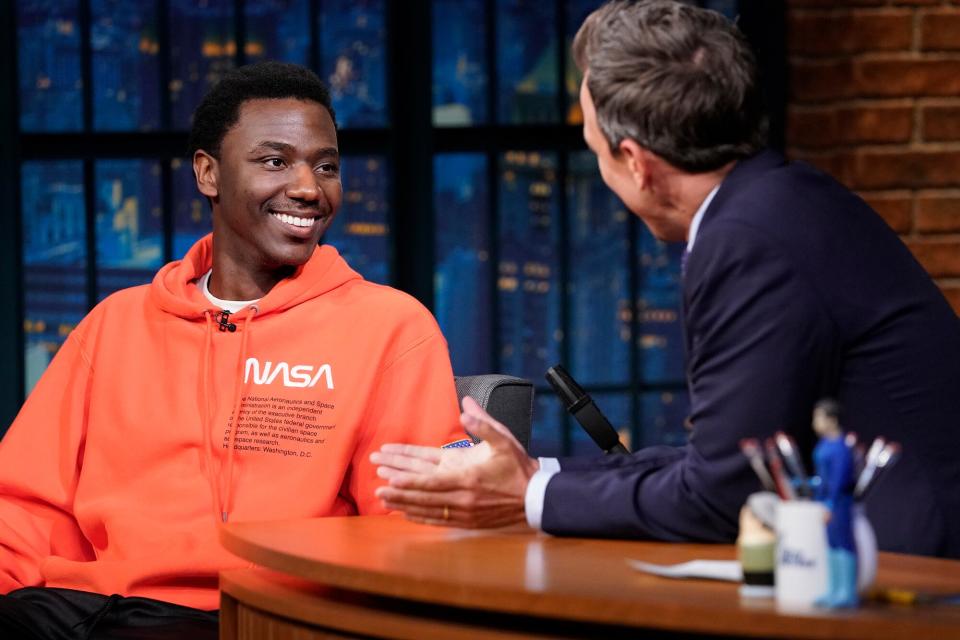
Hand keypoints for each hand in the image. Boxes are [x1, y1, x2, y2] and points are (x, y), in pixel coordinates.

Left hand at [370, 396, 539, 527]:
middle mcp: (462, 496)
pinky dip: (419, 517)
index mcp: (468, 475)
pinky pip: (437, 520)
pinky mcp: (466, 520)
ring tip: (382, 498)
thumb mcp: (504, 439)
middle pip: (423, 494)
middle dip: (398, 489)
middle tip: (376, 484)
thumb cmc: (518, 467)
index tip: (390, 478)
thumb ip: (484, 422)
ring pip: (426, 508)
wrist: (535, 496)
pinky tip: (404, 514)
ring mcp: (463, 511)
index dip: (409, 481)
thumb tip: (466, 405)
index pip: (431, 480)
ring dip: (403, 504)